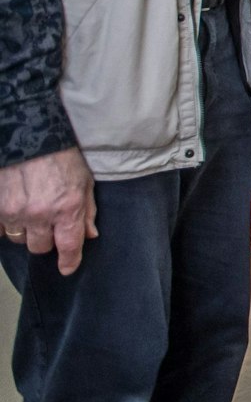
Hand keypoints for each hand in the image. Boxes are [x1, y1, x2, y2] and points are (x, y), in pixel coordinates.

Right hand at [0, 148, 97, 275]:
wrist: (30, 133)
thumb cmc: (62, 156)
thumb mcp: (84, 180)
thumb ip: (87, 210)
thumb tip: (90, 235)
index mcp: (67, 208)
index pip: (68, 246)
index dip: (69, 261)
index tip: (67, 268)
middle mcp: (39, 213)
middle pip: (40, 247)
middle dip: (46, 240)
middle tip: (48, 224)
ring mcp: (13, 210)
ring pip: (19, 238)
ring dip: (26, 230)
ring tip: (31, 211)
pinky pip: (0, 229)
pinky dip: (6, 224)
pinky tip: (14, 210)